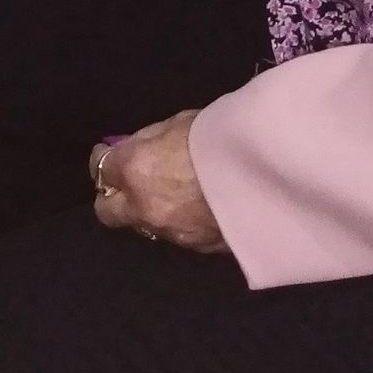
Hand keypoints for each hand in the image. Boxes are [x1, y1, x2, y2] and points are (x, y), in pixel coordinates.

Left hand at [90, 113, 226, 252]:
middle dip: (111, 197)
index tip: (108, 151)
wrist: (271, 174)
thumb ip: (151, 140)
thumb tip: (137, 147)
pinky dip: (180, 223)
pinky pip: (179, 237)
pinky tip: (199, 210)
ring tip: (170, 195)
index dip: (103, 158)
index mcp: (135, 170)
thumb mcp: (180, 123)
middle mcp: (146, 208)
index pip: (101, 167)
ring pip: (145, 226)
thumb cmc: (224, 136)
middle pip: (107, 212)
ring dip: (149, 212)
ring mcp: (173, 234)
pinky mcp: (201, 249)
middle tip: (126, 183)